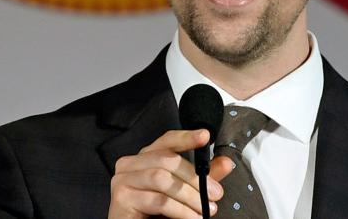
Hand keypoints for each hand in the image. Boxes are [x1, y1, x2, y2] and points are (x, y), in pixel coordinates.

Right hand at [108, 129, 234, 218]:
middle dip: (196, 178)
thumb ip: (203, 177)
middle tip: (216, 194)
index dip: (186, 137)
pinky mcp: (121, 198)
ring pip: (162, 179)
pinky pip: (158, 200)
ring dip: (189, 196)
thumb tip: (226, 163)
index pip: (167, 140)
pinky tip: (192, 217)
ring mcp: (122, 179)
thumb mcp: (185, 192)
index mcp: (146, 157)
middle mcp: (130, 163)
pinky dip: (180, 210)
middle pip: (168, 160)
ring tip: (206, 209)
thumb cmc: (157, 213)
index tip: (206, 136)